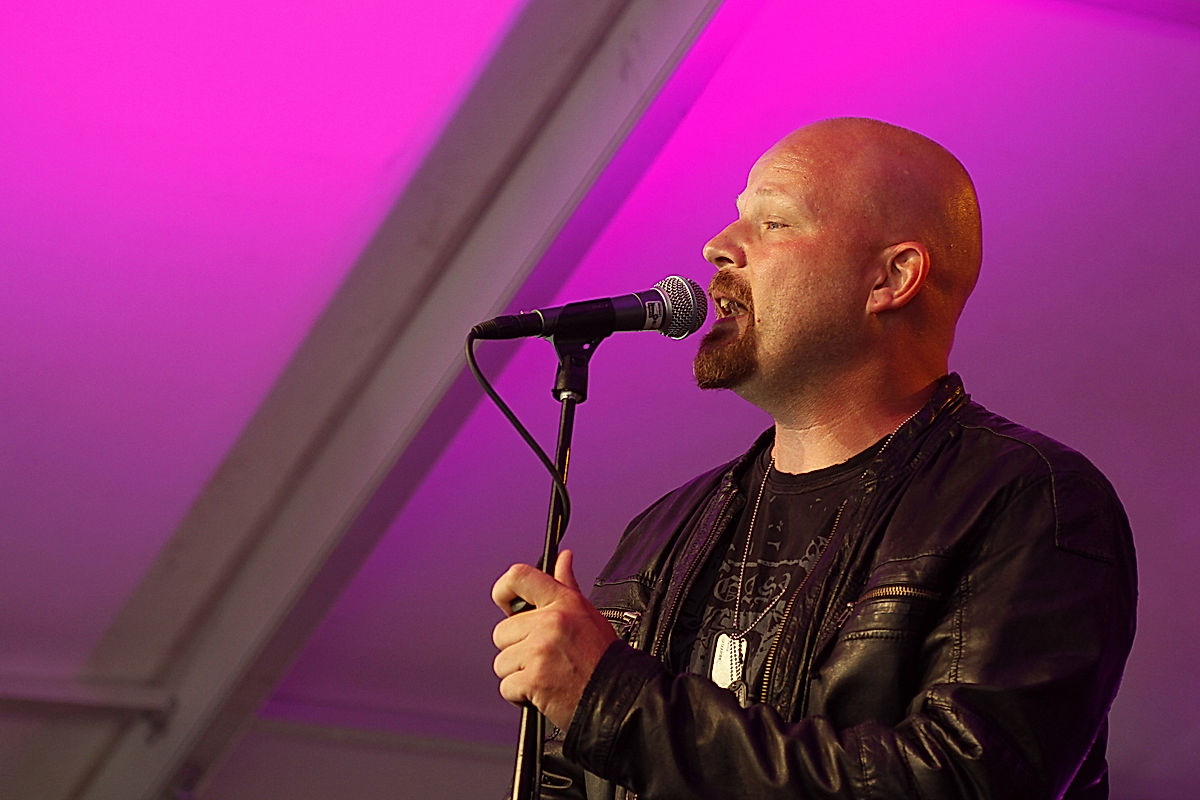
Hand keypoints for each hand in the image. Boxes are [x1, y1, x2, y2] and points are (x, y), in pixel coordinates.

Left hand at [491, 549, 617, 729]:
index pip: (519, 577)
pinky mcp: (534, 680)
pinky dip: (520, 695)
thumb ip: (566, 584)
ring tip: (545, 673)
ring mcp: (541, 651)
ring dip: (517, 673)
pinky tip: (542, 690)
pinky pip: (506, 686)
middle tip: (542, 656)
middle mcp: (551, 622)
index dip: (504, 589)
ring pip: (502, 662)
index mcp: (562, 602)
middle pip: (502, 631)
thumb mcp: (586, 613)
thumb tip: (563, 557)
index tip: (505, 603)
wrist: (616, 696)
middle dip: (516, 648)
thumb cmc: (601, 656)